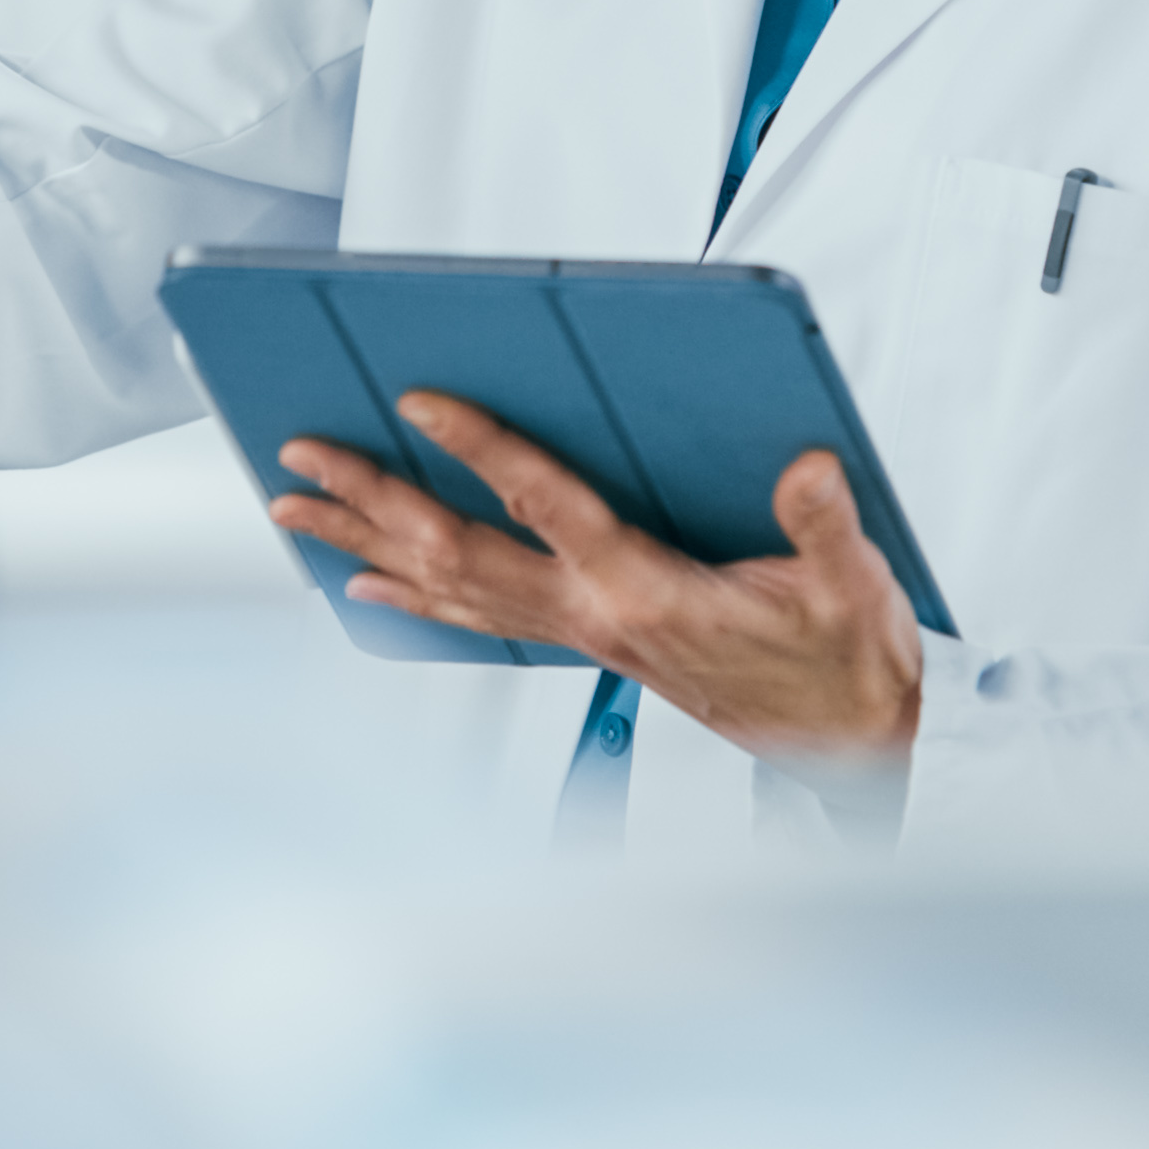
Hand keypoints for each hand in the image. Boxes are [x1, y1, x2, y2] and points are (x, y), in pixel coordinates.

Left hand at [264, 393, 925, 778]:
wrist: (850, 744)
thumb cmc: (841, 664)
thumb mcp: (850, 588)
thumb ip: (823, 526)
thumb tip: (804, 468)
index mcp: (647, 591)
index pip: (546, 506)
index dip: (482, 450)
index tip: (421, 403)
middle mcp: (596, 616)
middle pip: (458, 552)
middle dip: (372, 502)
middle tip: (302, 458)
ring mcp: (583, 635)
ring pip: (453, 586)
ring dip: (368, 545)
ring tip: (298, 511)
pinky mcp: (588, 644)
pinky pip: (479, 618)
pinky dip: (415, 597)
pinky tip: (370, 586)